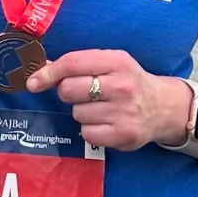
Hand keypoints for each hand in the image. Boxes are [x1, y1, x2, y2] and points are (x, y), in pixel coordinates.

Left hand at [25, 49, 192, 151]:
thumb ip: (78, 64)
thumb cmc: (128, 82)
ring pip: (77, 113)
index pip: (73, 63)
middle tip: (82, 93)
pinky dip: (90, 130)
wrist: (163, 107)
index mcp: (117, 61)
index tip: (34, 81)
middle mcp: (122, 85)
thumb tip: (41, 70)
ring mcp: (124, 112)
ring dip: (81, 112)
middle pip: (69, 89)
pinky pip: (87, 133)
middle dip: (68, 92)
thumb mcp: (110, 63)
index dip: (48, 72)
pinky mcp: (124, 135)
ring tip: (100, 108)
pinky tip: (104, 123)